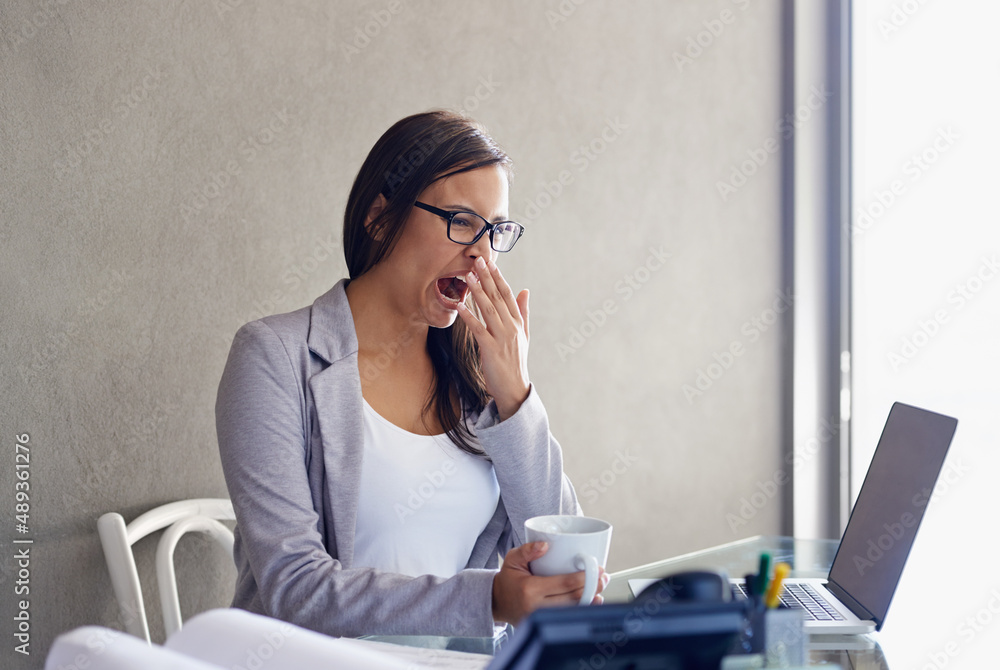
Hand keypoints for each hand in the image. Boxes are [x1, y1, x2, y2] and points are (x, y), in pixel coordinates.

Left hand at [457, 257, 529, 419]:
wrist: (514, 388)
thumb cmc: (516, 362)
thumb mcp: (523, 335)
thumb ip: (523, 312)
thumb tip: (525, 290)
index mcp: (518, 322)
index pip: (508, 295)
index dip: (498, 277)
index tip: (491, 262)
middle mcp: (511, 327)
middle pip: (498, 298)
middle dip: (487, 278)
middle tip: (478, 261)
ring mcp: (502, 338)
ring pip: (488, 309)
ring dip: (478, 291)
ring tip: (468, 276)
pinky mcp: (490, 349)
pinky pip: (477, 329)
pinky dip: (468, 316)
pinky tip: (459, 305)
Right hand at [492, 542, 607, 624]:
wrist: (496, 602)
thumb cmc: (507, 579)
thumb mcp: (512, 559)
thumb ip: (528, 550)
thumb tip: (545, 544)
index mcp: (530, 589)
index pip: (564, 584)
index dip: (584, 578)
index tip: (597, 570)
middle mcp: (536, 607)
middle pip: (573, 598)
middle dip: (592, 587)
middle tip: (603, 577)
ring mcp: (541, 619)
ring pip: (573, 610)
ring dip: (591, 599)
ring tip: (601, 588)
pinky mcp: (544, 624)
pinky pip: (567, 617)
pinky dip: (582, 610)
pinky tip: (592, 602)